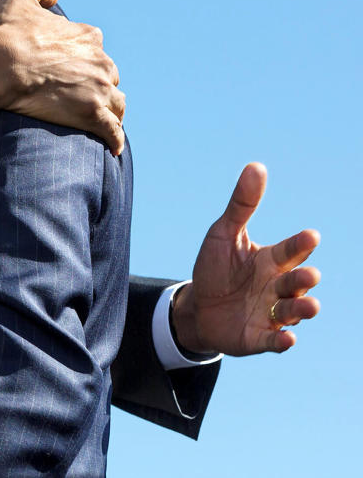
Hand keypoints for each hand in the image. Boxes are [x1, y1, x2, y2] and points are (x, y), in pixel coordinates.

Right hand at [0, 0, 125, 154]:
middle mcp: (100, 61)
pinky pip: (113, 131)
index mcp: (87, 36)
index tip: (67, 68)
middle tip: (79, 95)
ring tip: (99, 119)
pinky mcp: (92, 114)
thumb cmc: (5, 33)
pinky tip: (112, 146)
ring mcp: (98, 89)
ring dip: (110, 109)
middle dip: (98, 84)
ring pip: (117, 102)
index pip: (95, 48)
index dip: (82, 58)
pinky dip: (114, 138)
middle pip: (108, 75)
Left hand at [172, 162, 320, 355]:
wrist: (199, 306)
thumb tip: (256, 166)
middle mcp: (277, 287)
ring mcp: (270, 314)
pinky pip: (273, 342)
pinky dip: (282, 342)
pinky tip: (287, 340)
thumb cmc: (216, 267)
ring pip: (293, 312)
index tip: (310, 235)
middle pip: (297, 283)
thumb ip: (242, 205)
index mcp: (271, 260)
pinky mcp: (258, 338)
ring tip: (310, 305)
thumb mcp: (224, 234)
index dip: (300, 244)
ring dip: (302, 310)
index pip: (290, 250)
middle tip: (309, 275)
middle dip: (304, 280)